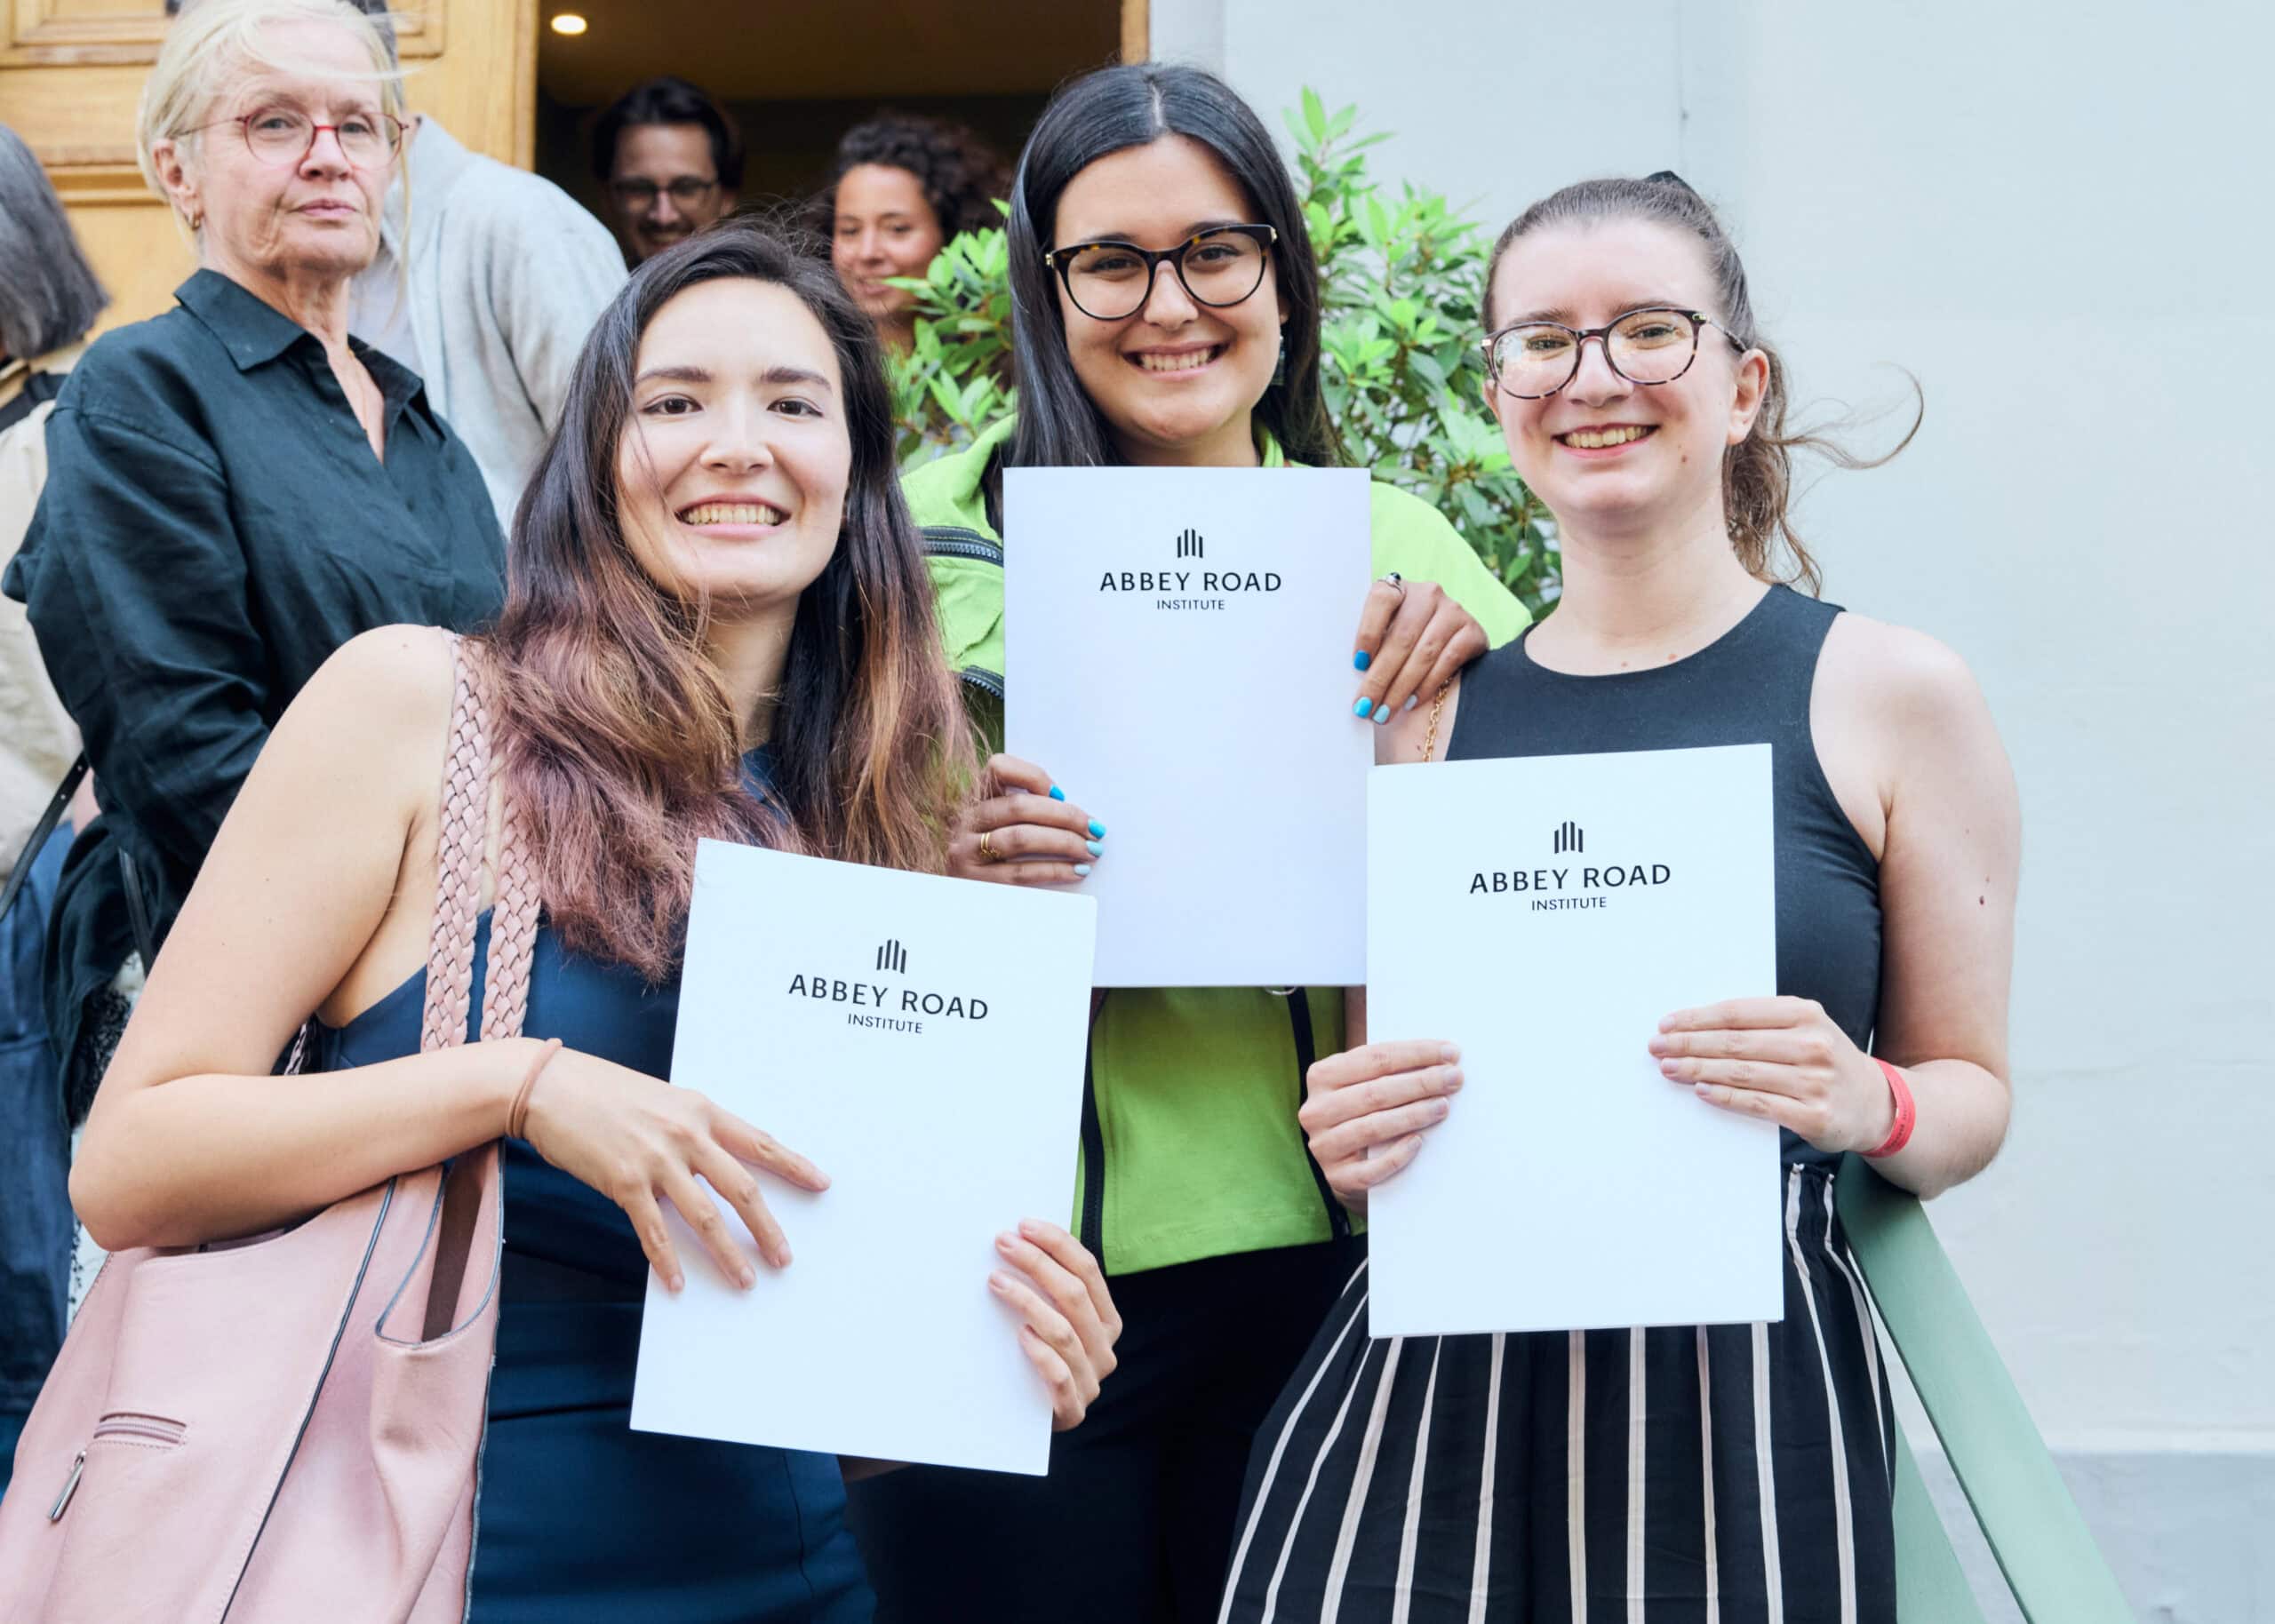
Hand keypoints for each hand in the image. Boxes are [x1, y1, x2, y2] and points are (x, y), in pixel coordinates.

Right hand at [518, 1044, 829, 1291]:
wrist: (549, 1087)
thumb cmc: (603, 1090)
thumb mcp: (661, 1099)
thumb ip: (691, 1129)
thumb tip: (713, 1161)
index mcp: (701, 1110)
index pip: (760, 1141)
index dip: (793, 1165)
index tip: (821, 1183)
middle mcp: (686, 1134)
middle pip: (742, 1188)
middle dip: (767, 1228)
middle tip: (784, 1257)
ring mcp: (656, 1159)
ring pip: (705, 1216)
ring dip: (728, 1253)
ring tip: (746, 1280)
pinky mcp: (623, 1181)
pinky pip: (653, 1230)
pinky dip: (666, 1260)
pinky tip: (676, 1283)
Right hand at [947, 755, 1105, 886]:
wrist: (963, 909)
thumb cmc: (991, 861)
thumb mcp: (996, 827)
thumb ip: (1022, 812)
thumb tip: (1069, 809)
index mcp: (973, 799)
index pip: (998, 768)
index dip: (1034, 776)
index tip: (1061, 794)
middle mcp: (965, 821)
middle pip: (1019, 806)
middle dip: (1065, 816)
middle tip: (1094, 828)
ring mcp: (966, 852)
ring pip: (1021, 838)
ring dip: (1064, 843)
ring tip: (1090, 850)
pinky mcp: (975, 882)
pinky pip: (1022, 872)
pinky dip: (1055, 870)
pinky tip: (1076, 871)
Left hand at [988, 1219, 1121, 1429]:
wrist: (1026, 1419)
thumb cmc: (1035, 1357)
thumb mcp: (1050, 1318)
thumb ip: (1048, 1287)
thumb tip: (1020, 1237)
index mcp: (1106, 1320)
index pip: (1089, 1271)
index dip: (1057, 1244)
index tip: (1023, 1225)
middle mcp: (1104, 1349)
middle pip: (1074, 1295)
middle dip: (1037, 1263)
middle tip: (1003, 1244)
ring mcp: (1091, 1381)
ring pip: (1064, 1331)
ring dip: (1027, 1301)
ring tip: (996, 1282)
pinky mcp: (1072, 1410)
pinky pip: (1059, 1377)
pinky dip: (1041, 1354)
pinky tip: (1020, 1335)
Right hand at [1297, 1038, 1463, 1213]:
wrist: (1345, 1164)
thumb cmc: (1364, 1112)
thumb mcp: (1364, 1082)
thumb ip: (1389, 1069)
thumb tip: (1442, 1057)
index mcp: (1322, 1076)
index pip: (1374, 1058)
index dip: (1415, 1053)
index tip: (1450, 1052)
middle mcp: (1316, 1110)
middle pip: (1375, 1092)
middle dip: (1421, 1083)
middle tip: (1454, 1078)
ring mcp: (1324, 1146)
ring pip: (1373, 1127)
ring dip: (1413, 1114)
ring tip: (1444, 1106)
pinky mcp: (1338, 1178)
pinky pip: (1370, 1169)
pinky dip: (1397, 1155)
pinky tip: (1418, 1142)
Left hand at [1351, 579, 1485, 724]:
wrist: (1449, 641)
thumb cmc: (1402, 640)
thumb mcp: (1384, 632)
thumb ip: (1371, 644)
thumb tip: (1354, 677)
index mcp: (1399, 587)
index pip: (1382, 599)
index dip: (1368, 632)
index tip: (1357, 665)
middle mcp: (1428, 594)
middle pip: (1401, 637)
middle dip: (1380, 678)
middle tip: (1365, 706)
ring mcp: (1453, 610)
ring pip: (1423, 653)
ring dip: (1401, 688)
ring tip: (1385, 712)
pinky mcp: (1473, 631)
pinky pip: (1447, 661)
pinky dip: (1427, 685)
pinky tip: (1412, 702)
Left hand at [1649, 997, 1894, 1153]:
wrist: (1875, 1103)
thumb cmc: (1825, 1060)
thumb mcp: (1806, 1027)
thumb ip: (1761, 1022)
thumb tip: (1698, 1025)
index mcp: (1805, 1014)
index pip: (1738, 1013)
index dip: (1697, 1018)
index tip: (1666, 1024)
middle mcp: (1812, 1045)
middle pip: (1734, 1043)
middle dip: (1689, 1045)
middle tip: (1656, 1048)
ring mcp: (1814, 1081)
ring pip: (1742, 1073)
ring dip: (1698, 1071)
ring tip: (1669, 1069)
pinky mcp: (1814, 1115)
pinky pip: (1758, 1104)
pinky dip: (1725, 1097)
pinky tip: (1701, 1092)